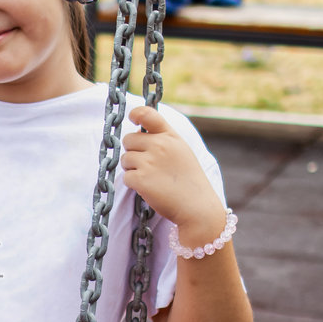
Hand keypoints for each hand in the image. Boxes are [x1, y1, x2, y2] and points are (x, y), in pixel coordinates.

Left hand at [121, 105, 226, 244]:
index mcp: (171, 137)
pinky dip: (133, 184)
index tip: (132, 118)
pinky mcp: (141, 179)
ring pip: (125, 159)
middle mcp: (160, 145)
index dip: (136, 114)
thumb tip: (138, 132)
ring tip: (151, 178)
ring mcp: (149, 161)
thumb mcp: (182, 151)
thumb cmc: (189, 181)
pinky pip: (126, 177)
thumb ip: (163, 139)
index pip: (148, 114)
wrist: (198, 207)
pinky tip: (149, 188)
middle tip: (147, 165)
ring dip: (132, 169)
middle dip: (133, 152)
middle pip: (128, 139)